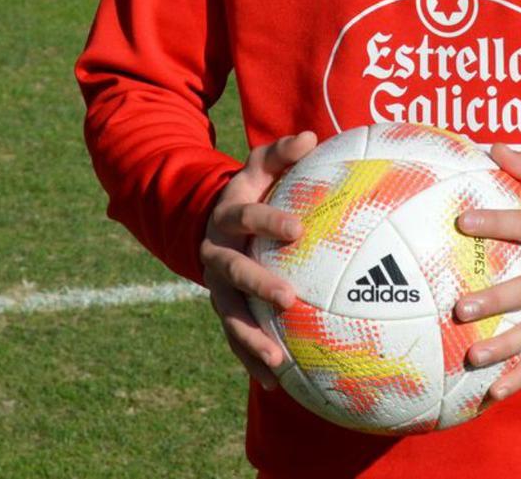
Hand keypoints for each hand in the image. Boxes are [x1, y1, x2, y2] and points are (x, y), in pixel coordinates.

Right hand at [199, 132, 316, 389]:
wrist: (210, 221)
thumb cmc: (250, 190)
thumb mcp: (259, 167)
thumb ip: (282, 152)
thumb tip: (311, 136)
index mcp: (228, 216)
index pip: (248, 217)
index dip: (270, 222)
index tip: (298, 229)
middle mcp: (216, 254)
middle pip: (235, 273)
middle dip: (259, 286)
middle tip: (288, 298)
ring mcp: (216, 287)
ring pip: (230, 315)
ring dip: (251, 338)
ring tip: (276, 359)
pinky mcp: (223, 310)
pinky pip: (236, 339)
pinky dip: (252, 361)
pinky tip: (277, 384)